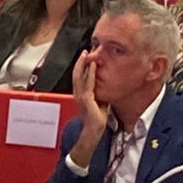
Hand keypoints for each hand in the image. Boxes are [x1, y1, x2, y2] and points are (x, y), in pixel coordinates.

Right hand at [68, 48, 110, 166]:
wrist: (94, 130)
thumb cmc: (97, 119)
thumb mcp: (99, 102)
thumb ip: (100, 93)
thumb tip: (107, 86)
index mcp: (80, 95)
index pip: (78, 77)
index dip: (81, 67)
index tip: (86, 57)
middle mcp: (78, 94)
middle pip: (75, 74)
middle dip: (80, 62)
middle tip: (85, 52)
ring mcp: (80, 97)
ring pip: (78, 77)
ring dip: (83, 65)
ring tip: (87, 55)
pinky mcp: (86, 99)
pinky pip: (87, 84)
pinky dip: (89, 73)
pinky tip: (93, 66)